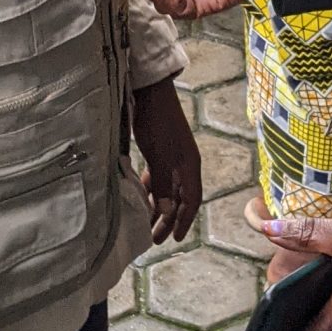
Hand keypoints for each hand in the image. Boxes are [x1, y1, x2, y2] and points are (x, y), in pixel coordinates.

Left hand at [132, 77, 201, 242]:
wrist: (148, 92)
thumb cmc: (156, 122)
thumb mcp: (159, 156)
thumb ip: (162, 184)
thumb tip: (166, 212)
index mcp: (190, 165)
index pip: (192, 200)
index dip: (185, 220)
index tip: (176, 239)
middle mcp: (183, 163)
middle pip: (178, 197)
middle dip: (169, 219)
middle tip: (155, 238)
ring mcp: (171, 156)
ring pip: (166, 188)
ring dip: (158, 206)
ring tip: (145, 223)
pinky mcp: (158, 150)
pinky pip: (156, 177)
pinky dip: (149, 190)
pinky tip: (139, 197)